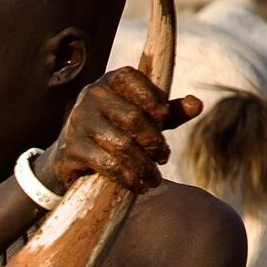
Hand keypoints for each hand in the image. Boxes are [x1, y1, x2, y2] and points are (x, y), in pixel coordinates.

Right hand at [36, 68, 202, 194]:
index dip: (154, 99)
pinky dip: (128, 177)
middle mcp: (91, 96)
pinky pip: (107, 164)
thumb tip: (197, 105)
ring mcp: (79, 123)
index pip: (135, 80)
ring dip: (144, 165)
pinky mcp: (72, 149)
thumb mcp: (142, 116)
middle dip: (154, 141)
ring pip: (121, 144)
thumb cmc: (114, 130)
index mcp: (110, 81)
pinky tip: (139, 185)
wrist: (69, 155)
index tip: (165, 119)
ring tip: (155, 178)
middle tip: (164, 157)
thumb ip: (169, 111)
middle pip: (133, 118)